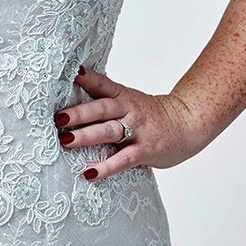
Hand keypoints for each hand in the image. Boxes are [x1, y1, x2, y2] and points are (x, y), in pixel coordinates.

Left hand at [54, 63, 204, 181]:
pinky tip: (89, 173)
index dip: (87, 78)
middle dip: (79, 113)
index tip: (71, 72)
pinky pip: (123, 160)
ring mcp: (138, 130)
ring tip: (65, 140)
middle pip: (102, 109)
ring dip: (86, 136)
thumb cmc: (150, 115)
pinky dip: (106, 167)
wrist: (187, 124)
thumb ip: (105, 100)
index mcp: (123, 96)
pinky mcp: (145, 151)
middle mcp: (129, 110)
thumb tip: (70, 101)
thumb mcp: (129, 100)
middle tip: (59, 117)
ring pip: (109, 131)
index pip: (102, 84)